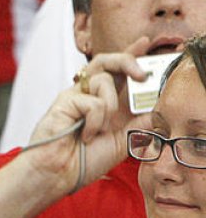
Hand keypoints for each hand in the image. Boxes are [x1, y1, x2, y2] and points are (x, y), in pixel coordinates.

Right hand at [24, 37, 150, 191]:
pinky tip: (85, 136)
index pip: (119, 73)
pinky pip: (92, 102)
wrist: (58, 175)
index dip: (132, 55)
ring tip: (100, 130)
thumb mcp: (123, 142)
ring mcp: (75, 97)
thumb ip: (140, 123)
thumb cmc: (83, 161)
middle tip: (142, 75)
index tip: (145, 43)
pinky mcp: (64, 102)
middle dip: (127, 60)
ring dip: (109, 107)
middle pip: (106, 61)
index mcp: (105, 104)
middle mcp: (89, 96)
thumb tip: (158, 106)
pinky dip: (95, 122)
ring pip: (102, 79)